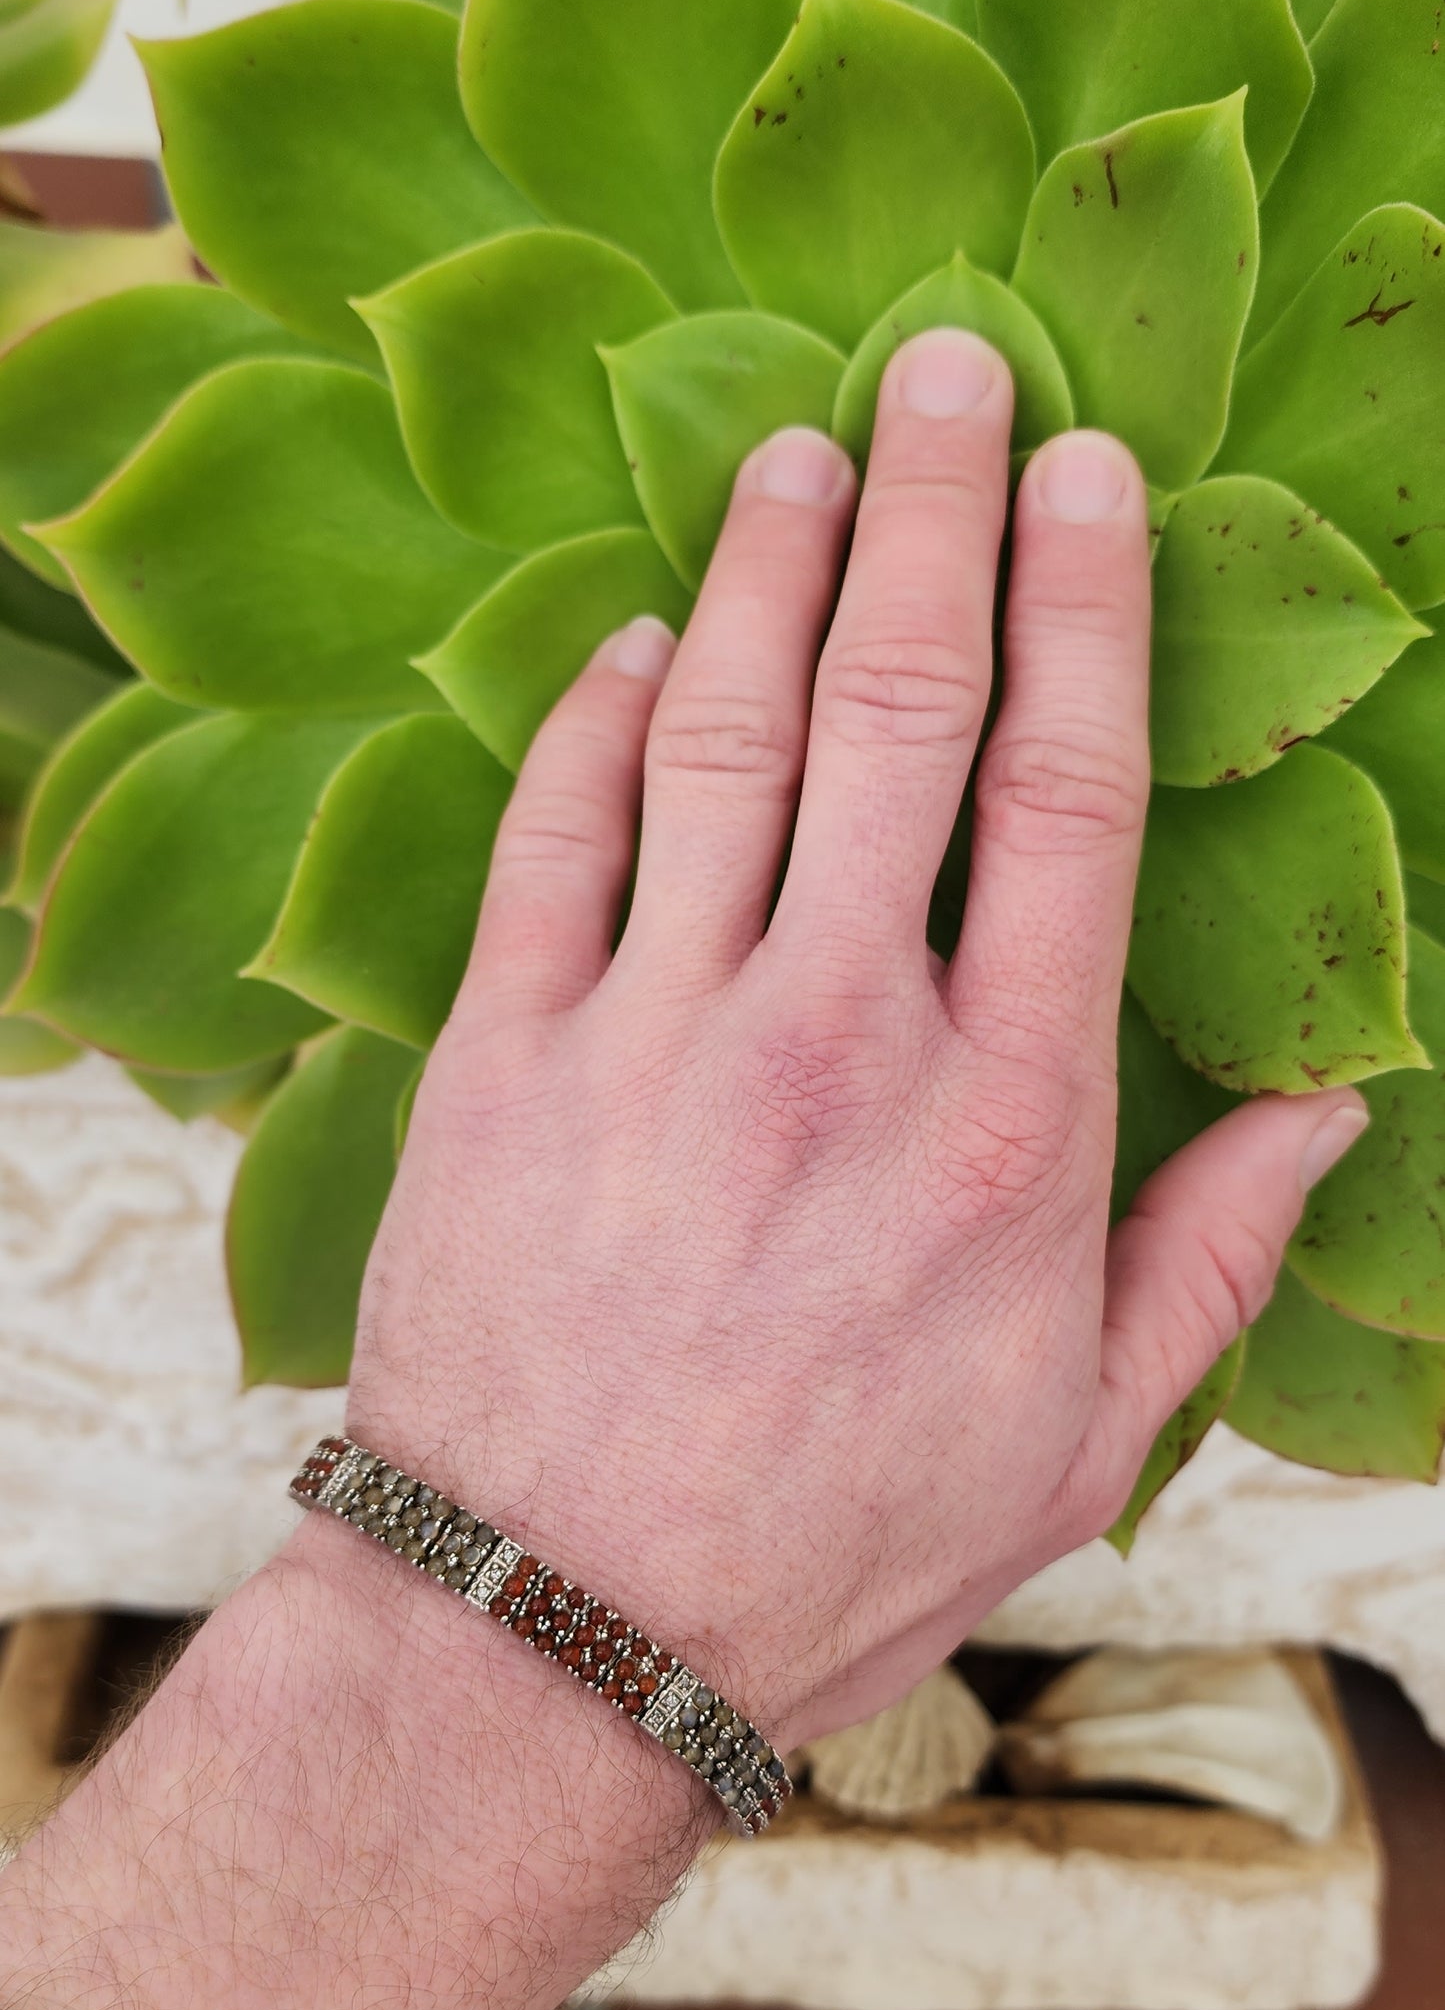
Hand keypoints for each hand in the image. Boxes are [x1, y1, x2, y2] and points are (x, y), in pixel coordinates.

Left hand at [351, 325, 1366, 1747]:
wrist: (559, 1636)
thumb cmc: (833, 1548)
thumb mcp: (1078, 1438)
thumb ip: (1210, 1258)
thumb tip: (1336, 1108)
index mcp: (1008, 1121)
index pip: (1070, 795)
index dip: (1085, 607)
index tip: (1090, 479)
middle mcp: (840, 1037)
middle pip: (900, 708)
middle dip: (934, 515)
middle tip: (947, 372)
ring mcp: (657, 1033)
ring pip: (721, 730)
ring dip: (764, 563)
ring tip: (800, 448)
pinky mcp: (502, 1059)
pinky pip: (553, 837)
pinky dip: (594, 718)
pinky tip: (633, 640)